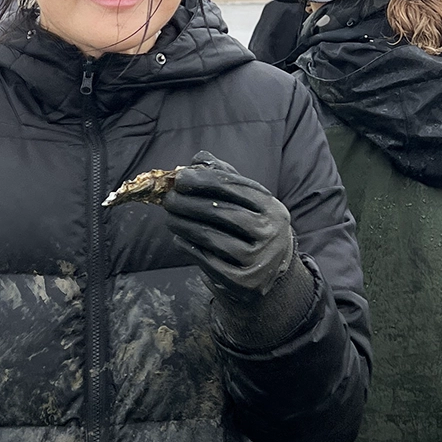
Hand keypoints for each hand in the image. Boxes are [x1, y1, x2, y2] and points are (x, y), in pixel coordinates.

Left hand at [161, 151, 297, 302]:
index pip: (235, 187)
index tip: (180, 178)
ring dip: (182, 224)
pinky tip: (179, 237)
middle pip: (220, 212)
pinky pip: (206, 259)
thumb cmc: (250, 230)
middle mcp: (270, 234)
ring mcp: (258, 261)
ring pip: (210, 237)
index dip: (204, 180)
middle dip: (188, 203)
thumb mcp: (246, 204)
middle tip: (168, 199)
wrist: (266, 277)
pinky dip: (188, 246)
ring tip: (170, 218)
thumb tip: (198, 159)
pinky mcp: (242, 282)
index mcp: (273, 209)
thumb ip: (224, 177)